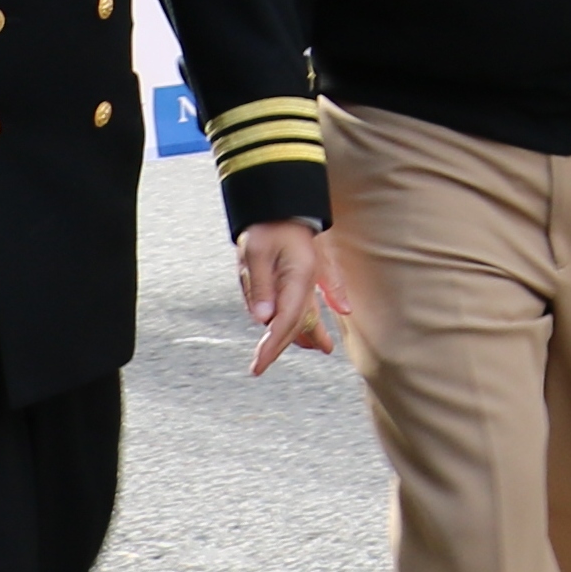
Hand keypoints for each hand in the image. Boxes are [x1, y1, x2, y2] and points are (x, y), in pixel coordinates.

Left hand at [239, 220, 336, 375]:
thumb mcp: (256, 252)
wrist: (284, 204)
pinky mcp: (304, 276)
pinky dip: (304, 321)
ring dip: (303, 336)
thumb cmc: (267, 226)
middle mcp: (307, 283)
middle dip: (279, 346)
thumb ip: (260, 286)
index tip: (258, 364)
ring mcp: (308, 280)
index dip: (271, 346)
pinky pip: (305, 304)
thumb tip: (263, 320)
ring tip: (314, 351)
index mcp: (298, 278)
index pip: (285, 321)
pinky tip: (309, 333)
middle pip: (295, 323)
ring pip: (305, 316)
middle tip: (259, 367)